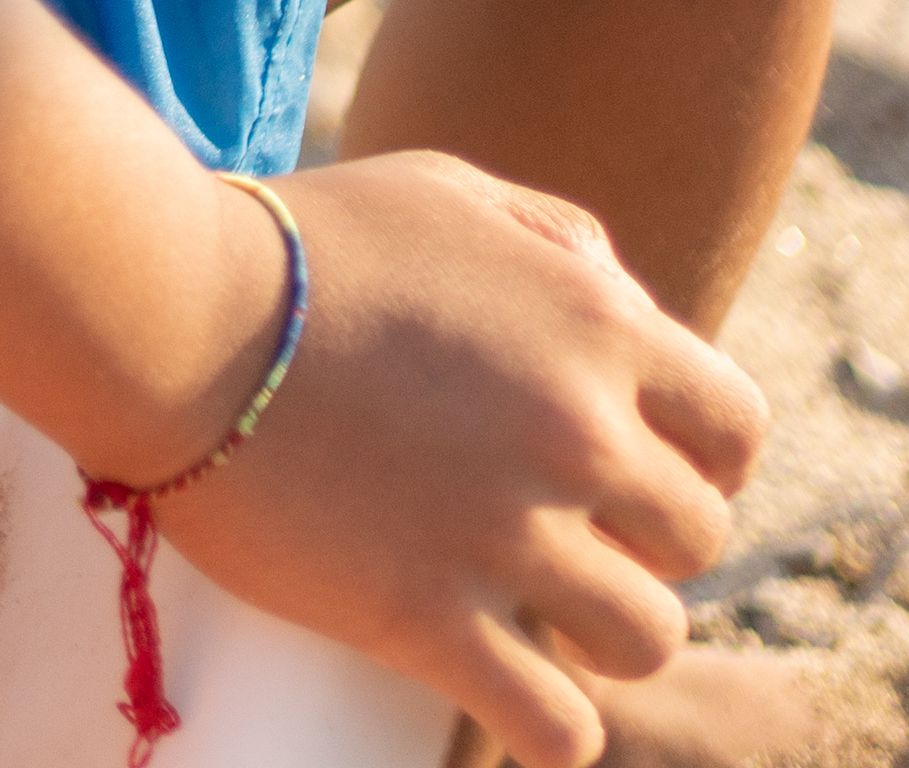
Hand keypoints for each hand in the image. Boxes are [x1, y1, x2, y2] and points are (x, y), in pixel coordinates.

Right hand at [137, 154, 764, 767]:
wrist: (172, 314)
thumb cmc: (301, 244)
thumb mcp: (448, 194)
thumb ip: (558, 241)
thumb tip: (623, 302)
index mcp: (597, 326)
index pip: (737, 429)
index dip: (702, 459)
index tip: (646, 472)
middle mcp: (578, 434)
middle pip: (697, 540)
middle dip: (643, 545)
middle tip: (571, 539)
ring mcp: (508, 533)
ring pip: (645, 640)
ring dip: (603, 637)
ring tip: (545, 626)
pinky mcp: (429, 618)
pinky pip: (555, 726)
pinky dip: (551, 730)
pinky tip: (518, 705)